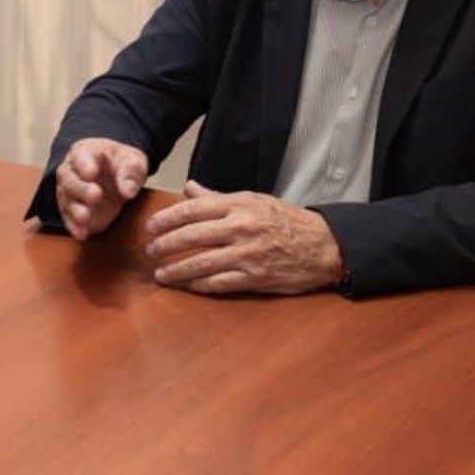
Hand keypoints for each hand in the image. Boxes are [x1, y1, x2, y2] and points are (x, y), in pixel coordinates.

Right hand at [54, 138, 148, 240]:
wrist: (115, 175)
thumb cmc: (121, 163)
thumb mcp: (133, 160)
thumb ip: (131, 171)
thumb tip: (128, 190)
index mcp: (85, 152)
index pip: (81, 156)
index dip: (85, 165)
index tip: (92, 173)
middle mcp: (71, 171)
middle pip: (69, 179)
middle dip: (81, 189)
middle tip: (95, 196)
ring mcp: (69, 191)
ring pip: (66, 199)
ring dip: (75, 210)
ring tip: (85, 218)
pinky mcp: (71, 210)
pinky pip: (68, 218)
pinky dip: (74, 226)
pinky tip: (81, 233)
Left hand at [143, 180, 341, 294]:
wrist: (324, 245)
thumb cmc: (287, 221)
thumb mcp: (254, 200)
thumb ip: (218, 197)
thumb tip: (189, 188)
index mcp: (240, 204)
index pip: (193, 209)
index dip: (167, 218)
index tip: (151, 226)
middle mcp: (242, 227)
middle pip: (192, 236)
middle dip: (165, 245)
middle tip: (149, 251)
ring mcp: (248, 254)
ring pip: (201, 263)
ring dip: (176, 270)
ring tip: (161, 274)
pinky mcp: (255, 277)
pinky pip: (219, 283)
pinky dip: (199, 285)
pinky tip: (187, 286)